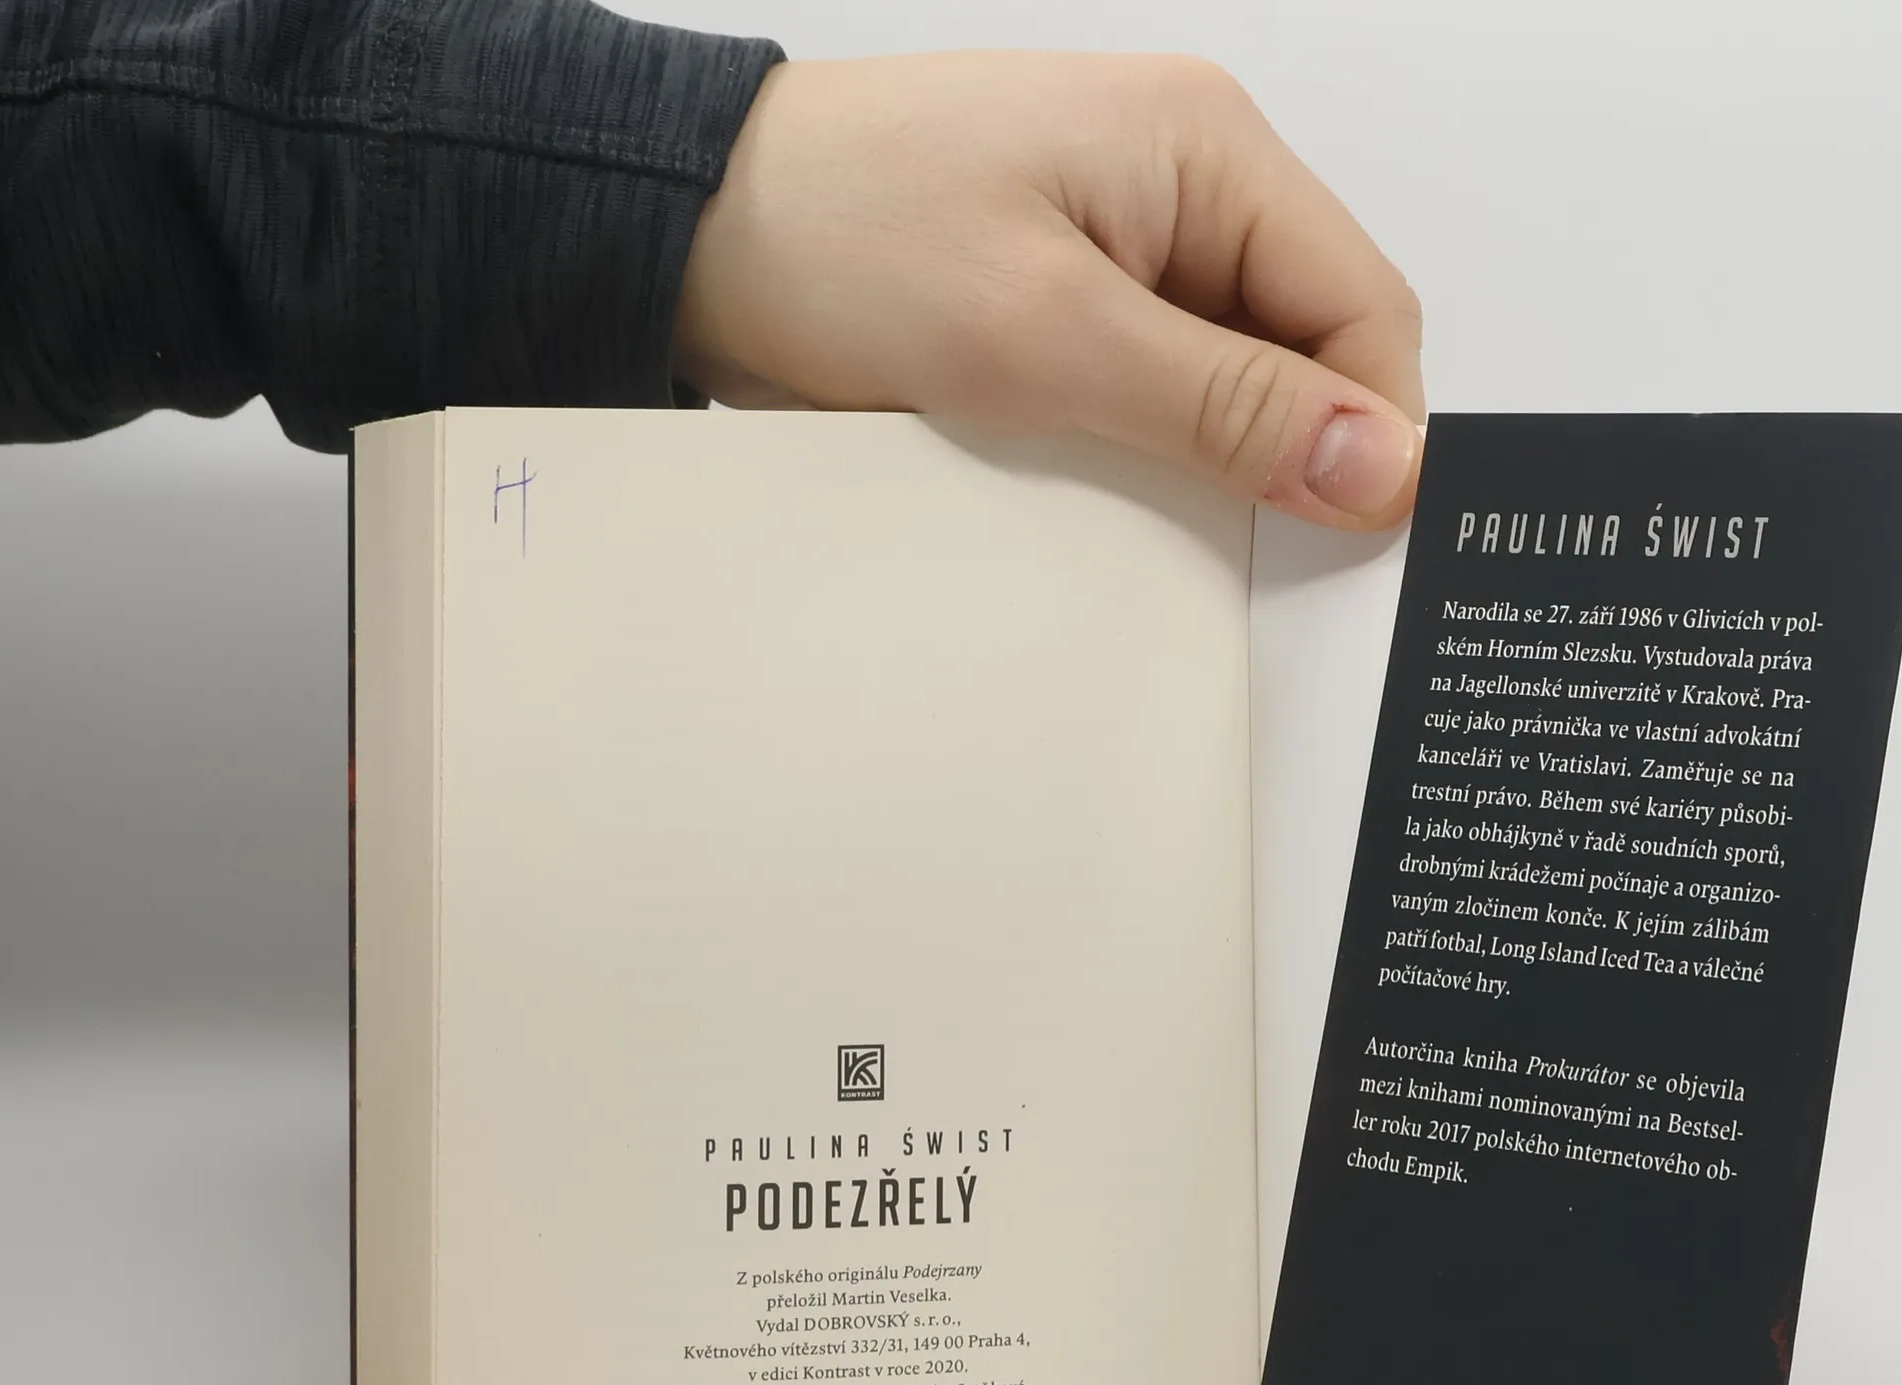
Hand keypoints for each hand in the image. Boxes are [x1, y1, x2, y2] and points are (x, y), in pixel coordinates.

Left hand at [674, 51, 1424, 529]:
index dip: (1374, 432)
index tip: (1346, 541)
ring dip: (1212, 464)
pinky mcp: (1067, 306)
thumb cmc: (840, 237)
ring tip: (1155, 521)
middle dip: (1291, 454)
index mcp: (1208, 150)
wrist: (691, 238)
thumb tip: (1374, 463)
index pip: (1362, 307)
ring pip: (1231, 383)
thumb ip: (1218, 403)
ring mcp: (1123, 249)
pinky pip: (1152, 396)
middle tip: (1243, 554)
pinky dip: (1145, 457)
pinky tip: (1105, 496)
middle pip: (1308, 347)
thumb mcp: (1045, 333)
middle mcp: (1183, 189)